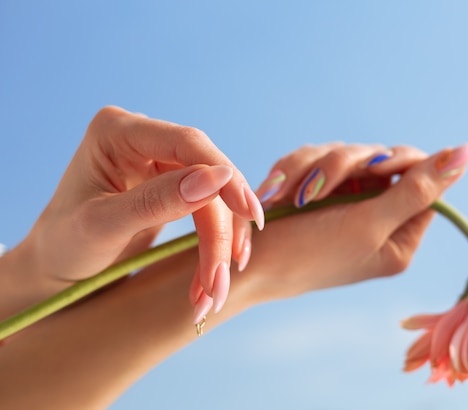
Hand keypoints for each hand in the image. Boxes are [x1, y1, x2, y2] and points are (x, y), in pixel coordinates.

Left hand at [3, 106, 263, 315]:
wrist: (57, 269)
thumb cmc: (65, 245)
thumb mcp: (104, 226)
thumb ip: (158, 200)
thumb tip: (219, 177)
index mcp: (117, 131)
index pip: (186, 143)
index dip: (224, 176)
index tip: (249, 212)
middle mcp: (144, 139)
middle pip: (207, 176)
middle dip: (219, 232)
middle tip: (222, 279)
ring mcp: (160, 163)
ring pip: (213, 199)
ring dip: (219, 247)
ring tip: (212, 294)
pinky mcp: (173, 187)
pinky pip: (208, 211)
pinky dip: (213, 247)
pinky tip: (212, 278)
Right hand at [242, 142, 467, 302]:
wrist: (246, 263)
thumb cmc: (309, 253)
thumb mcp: (369, 223)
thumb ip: (418, 189)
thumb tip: (465, 153)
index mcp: (400, 236)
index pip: (422, 181)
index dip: (399, 164)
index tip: (374, 167)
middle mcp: (375, 218)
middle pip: (382, 160)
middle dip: (346, 166)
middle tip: (318, 190)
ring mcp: (343, 203)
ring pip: (346, 153)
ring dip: (314, 168)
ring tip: (291, 196)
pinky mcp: (316, 192)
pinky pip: (316, 158)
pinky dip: (297, 170)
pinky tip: (280, 192)